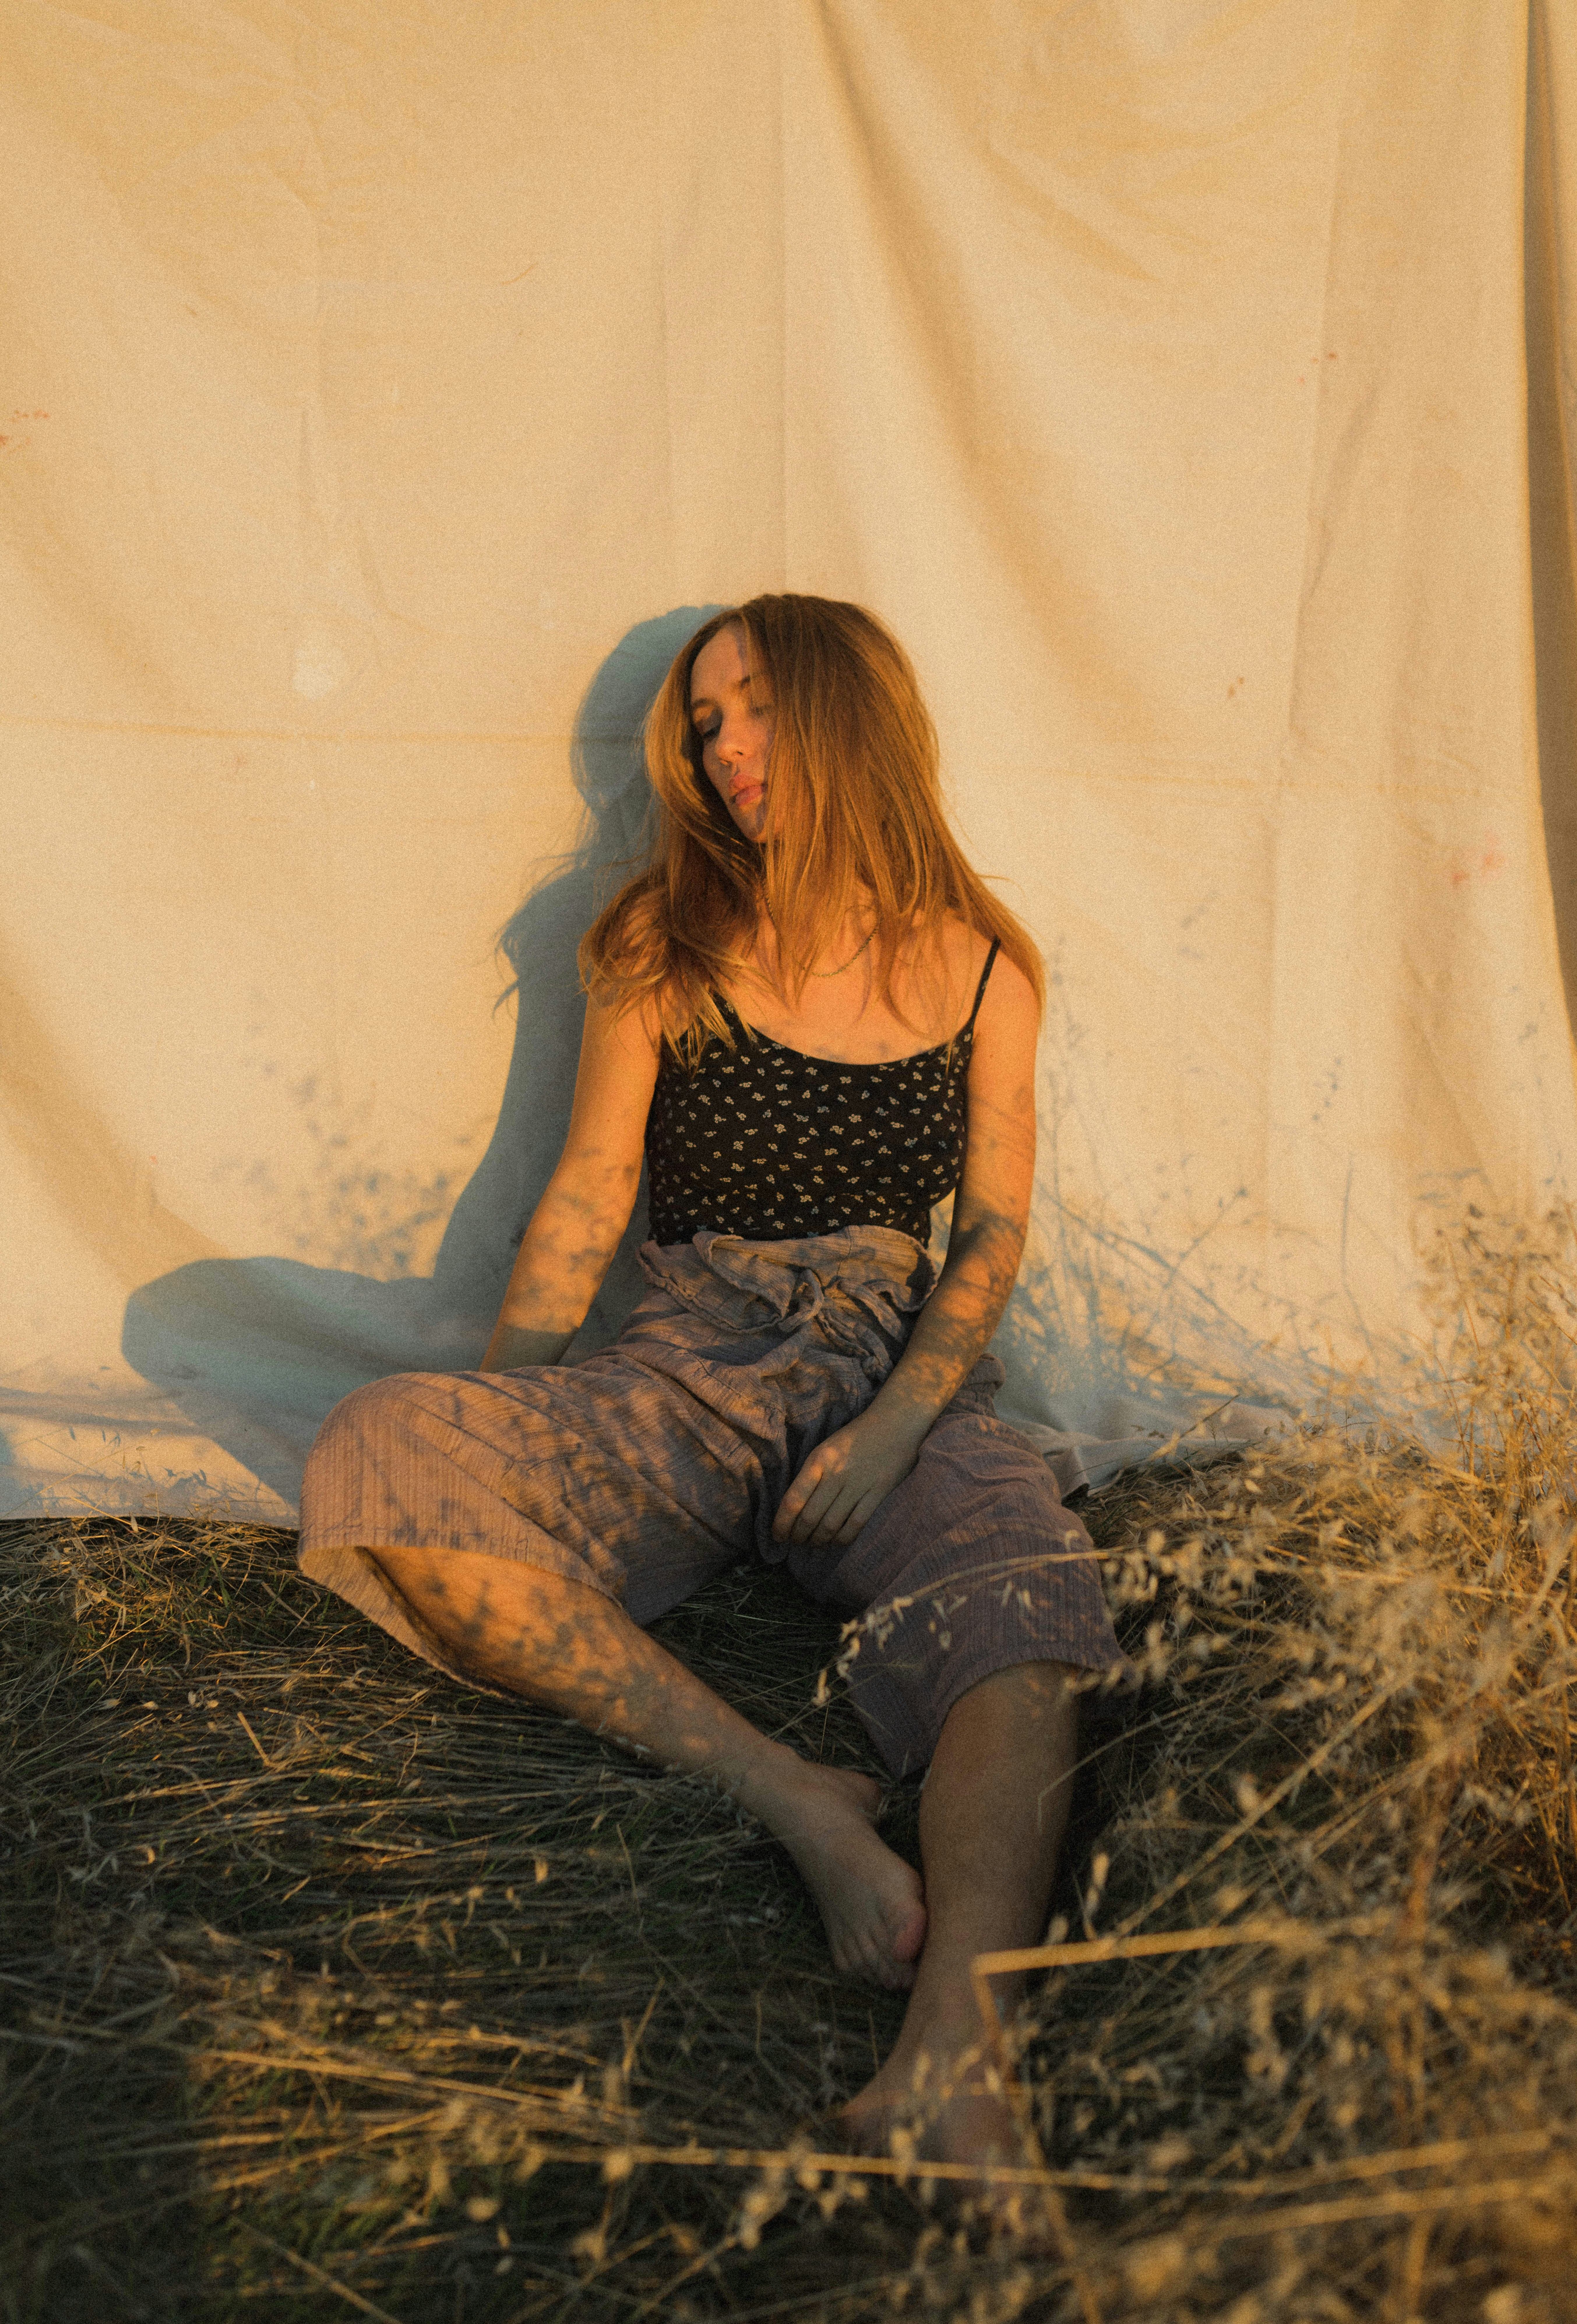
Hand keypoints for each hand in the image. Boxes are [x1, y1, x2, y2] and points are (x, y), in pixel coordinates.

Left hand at [772, 1406, 927, 1550]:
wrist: (895, 1422)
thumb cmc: (856, 1437)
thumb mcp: (826, 1448)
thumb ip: (812, 1475)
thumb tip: (795, 1508)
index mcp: (819, 1460)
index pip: (793, 1499)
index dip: (782, 1523)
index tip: (777, 1536)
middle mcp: (836, 1473)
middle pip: (810, 1517)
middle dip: (798, 1536)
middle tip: (796, 1542)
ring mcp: (858, 1484)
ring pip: (830, 1525)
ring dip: (818, 1540)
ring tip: (814, 1543)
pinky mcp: (878, 1492)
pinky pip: (855, 1525)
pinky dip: (842, 1539)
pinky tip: (836, 1541)